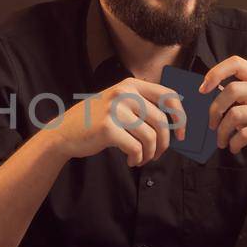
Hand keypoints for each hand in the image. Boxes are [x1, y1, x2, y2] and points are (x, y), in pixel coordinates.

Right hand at [42, 77, 185, 167]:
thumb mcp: (118, 104)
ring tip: (141, 159)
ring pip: (150, 137)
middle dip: (164, 143)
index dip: (180, 117)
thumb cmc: (95, 121)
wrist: (64, 132)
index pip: (168, 96)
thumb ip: (142, 107)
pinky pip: (136, 148)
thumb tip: (174, 124)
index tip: (182, 134)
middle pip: (161, 121)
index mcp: (130, 85)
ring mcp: (115, 110)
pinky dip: (137, 158)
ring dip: (150, 153)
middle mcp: (124, 94)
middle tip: (158, 154)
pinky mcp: (108, 128)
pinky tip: (131, 160)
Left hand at [199, 56, 246, 171]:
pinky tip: (234, 147)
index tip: (202, 89)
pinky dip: (234, 143)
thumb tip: (208, 90)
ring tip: (222, 141)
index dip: (215, 73)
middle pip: (233, 89)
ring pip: (236, 114)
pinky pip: (245, 134)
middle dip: (215, 109)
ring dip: (223, 131)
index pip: (237, 63)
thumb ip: (239, 98)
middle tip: (212, 124)